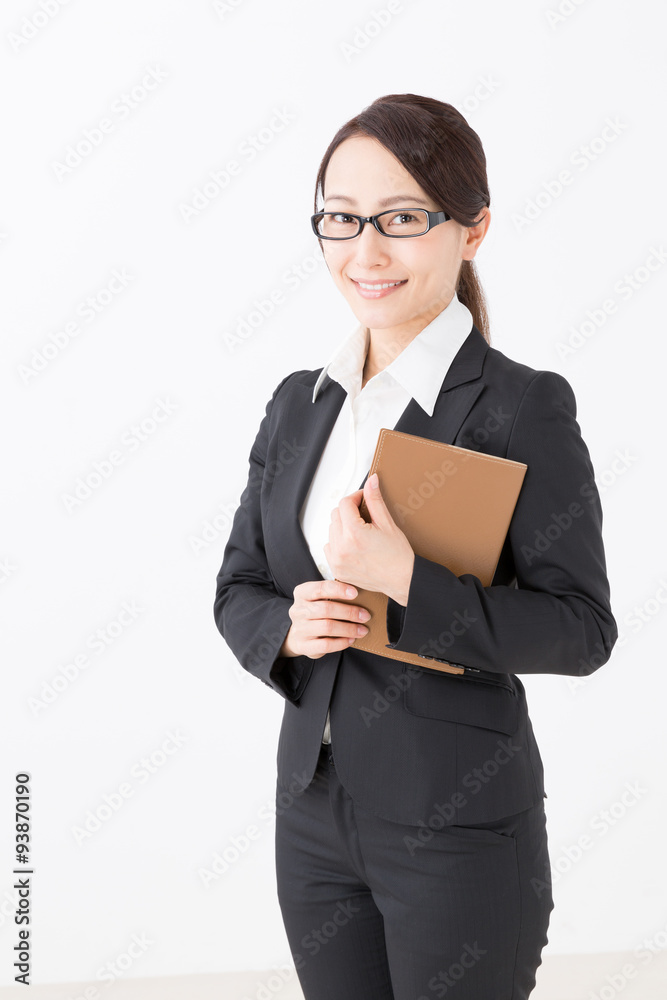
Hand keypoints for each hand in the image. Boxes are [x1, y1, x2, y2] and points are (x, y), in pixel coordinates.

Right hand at [279, 579, 371, 658]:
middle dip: (349, 612)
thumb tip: (362, 595)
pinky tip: (351, 640)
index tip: (355, 593)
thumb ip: (333, 595)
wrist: (297, 636)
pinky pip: (326, 644)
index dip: (338, 590)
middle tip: (365, 616)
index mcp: (302, 593)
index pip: (319, 588)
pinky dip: (341, 642)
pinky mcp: (303, 645)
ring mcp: (299, 629)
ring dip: (349, 628)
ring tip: (363, 630)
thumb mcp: (319, 599)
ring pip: (327, 627)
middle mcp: (298, 610)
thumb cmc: (316, 613)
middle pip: (326, 609)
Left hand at [324, 473, 414, 604]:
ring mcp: (337, 560)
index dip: (355, 497)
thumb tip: (371, 481)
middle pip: (335, 515)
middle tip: (364, 515)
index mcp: (354, 534)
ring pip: (331, 530)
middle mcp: (342, 547)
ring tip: (359, 531)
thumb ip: (375, 500)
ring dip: (342, 526)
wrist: (402, 580)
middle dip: (348, 511)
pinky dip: (337, 542)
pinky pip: (329, 547)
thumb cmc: (398, 555)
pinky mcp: (336, 570)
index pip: (345, 504)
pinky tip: (352, 544)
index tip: (362, 498)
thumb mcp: (387, 524)